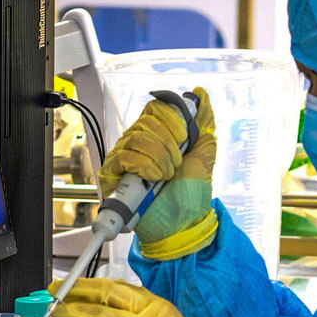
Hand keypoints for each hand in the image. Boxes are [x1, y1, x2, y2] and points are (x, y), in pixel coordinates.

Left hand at [50, 278, 251, 316]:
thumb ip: (140, 312)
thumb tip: (109, 304)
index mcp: (156, 305)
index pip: (118, 286)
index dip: (91, 283)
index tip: (74, 283)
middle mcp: (148, 315)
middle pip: (107, 294)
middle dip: (77, 290)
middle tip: (57, 289)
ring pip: (99, 316)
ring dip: (74, 312)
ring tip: (57, 311)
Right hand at [99, 87, 215, 189]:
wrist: (183, 223)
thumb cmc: (191, 193)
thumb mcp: (203, 154)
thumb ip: (203, 123)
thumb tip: (202, 94)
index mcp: (158, 135)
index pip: (155, 109)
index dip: (171, 119)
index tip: (183, 137)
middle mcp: (138, 143)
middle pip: (146, 122)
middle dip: (168, 144)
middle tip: (176, 164)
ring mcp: (124, 158)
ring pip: (136, 138)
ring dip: (159, 158)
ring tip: (166, 176)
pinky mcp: (113, 174)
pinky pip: (124, 157)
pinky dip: (145, 167)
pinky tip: (153, 180)